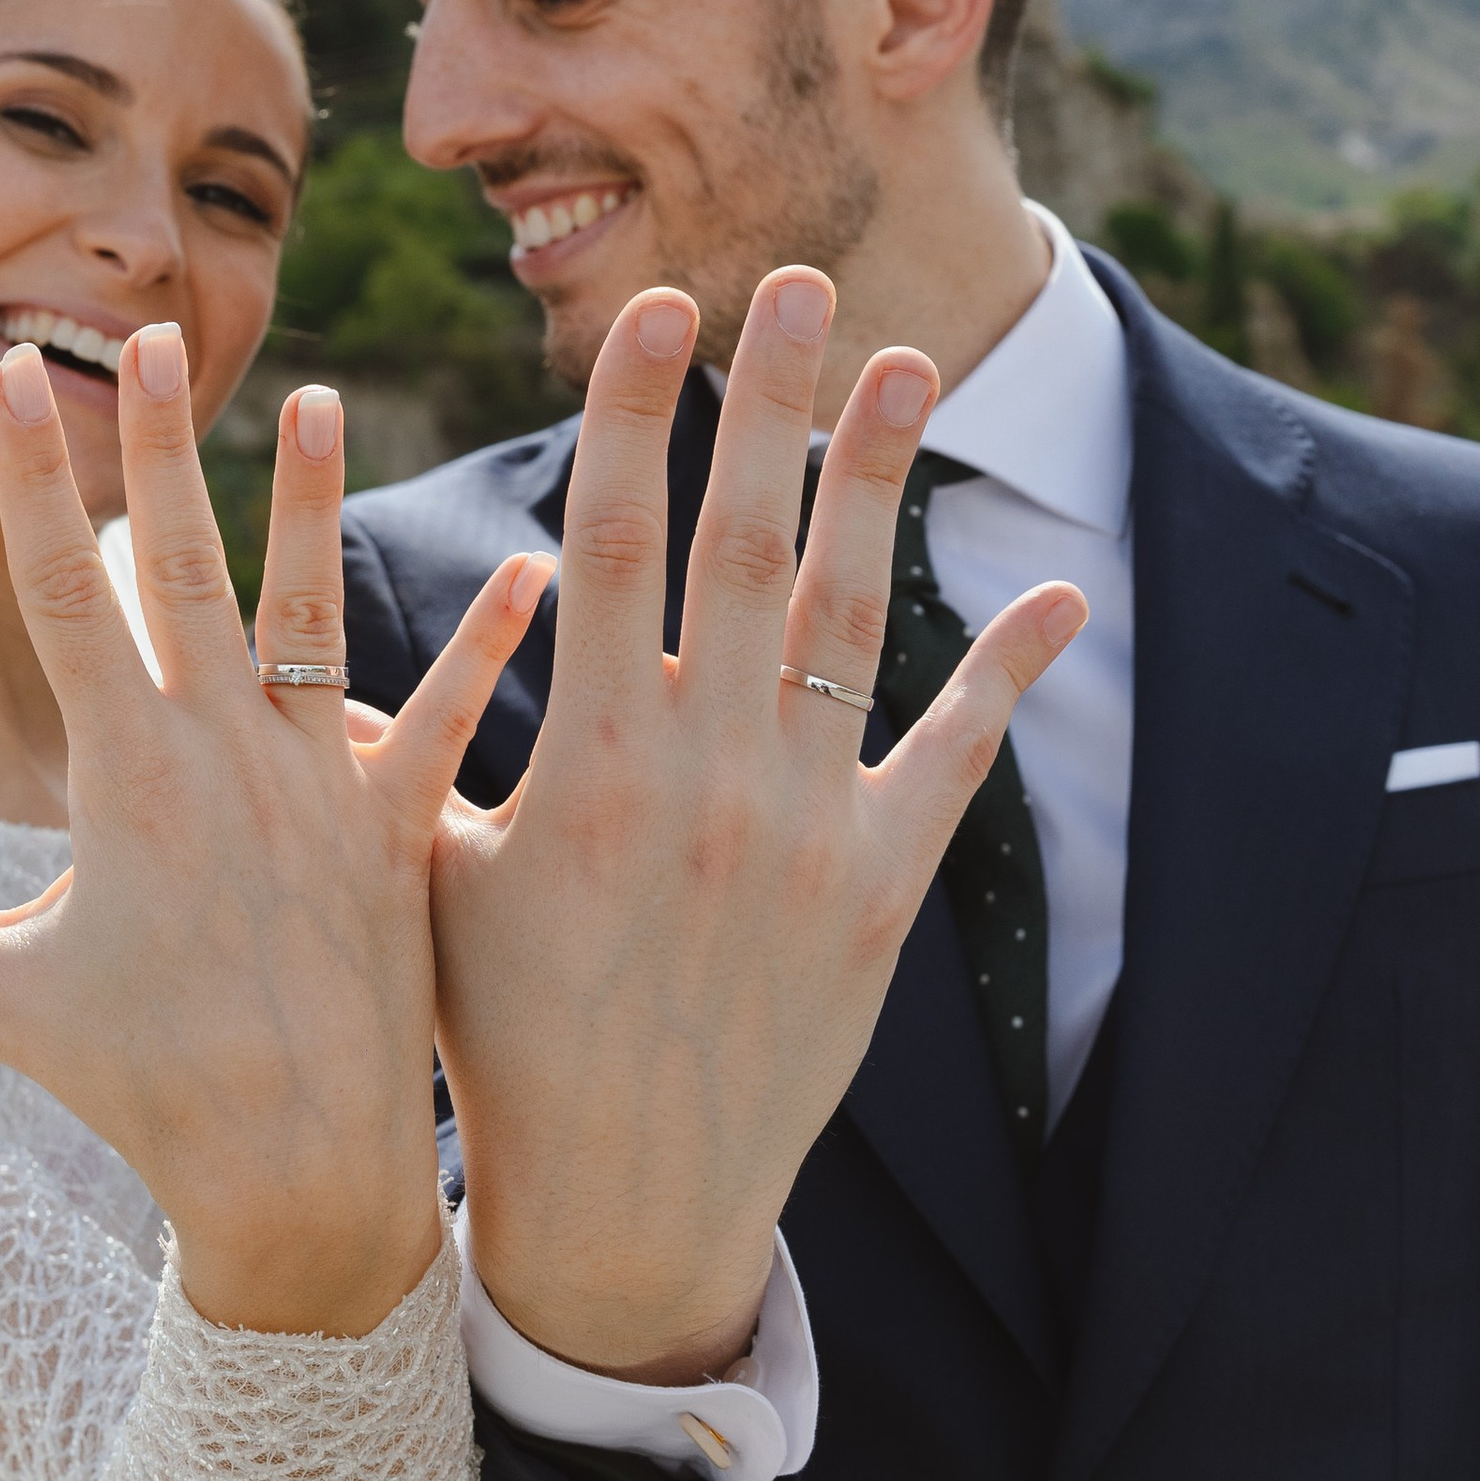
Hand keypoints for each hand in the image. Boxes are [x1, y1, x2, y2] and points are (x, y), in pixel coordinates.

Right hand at [0, 332, 547, 1335]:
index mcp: (118, 778)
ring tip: (322, 397)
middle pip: (182, 569)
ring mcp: (317, 790)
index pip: (62, 593)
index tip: (24, 378)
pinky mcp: (403, 833)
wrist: (293, 1183)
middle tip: (150, 338)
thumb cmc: (138, 1090)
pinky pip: (449, 720)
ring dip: (314, 503)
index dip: (39, 481)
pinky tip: (533, 567)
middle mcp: (219, 761)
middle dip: (163, 448)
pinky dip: (488, 646)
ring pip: (310, 614)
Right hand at [432, 270, 1085, 1382]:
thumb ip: (437, 738)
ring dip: (884, 483)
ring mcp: (803, 830)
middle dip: (768, 401)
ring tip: (907, 366)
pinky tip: (1054, 591)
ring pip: (854, 619)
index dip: (632, 412)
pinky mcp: (881, 892)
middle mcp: (704, 776)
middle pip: (746, 544)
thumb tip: (425, 601)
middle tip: (797, 280)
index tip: (655, 308)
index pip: (609, 541)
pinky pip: (953, 759)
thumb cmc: (500, 1036)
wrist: (621, 1200)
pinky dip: (1007, 674)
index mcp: (587, 760)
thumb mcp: (441, 876)